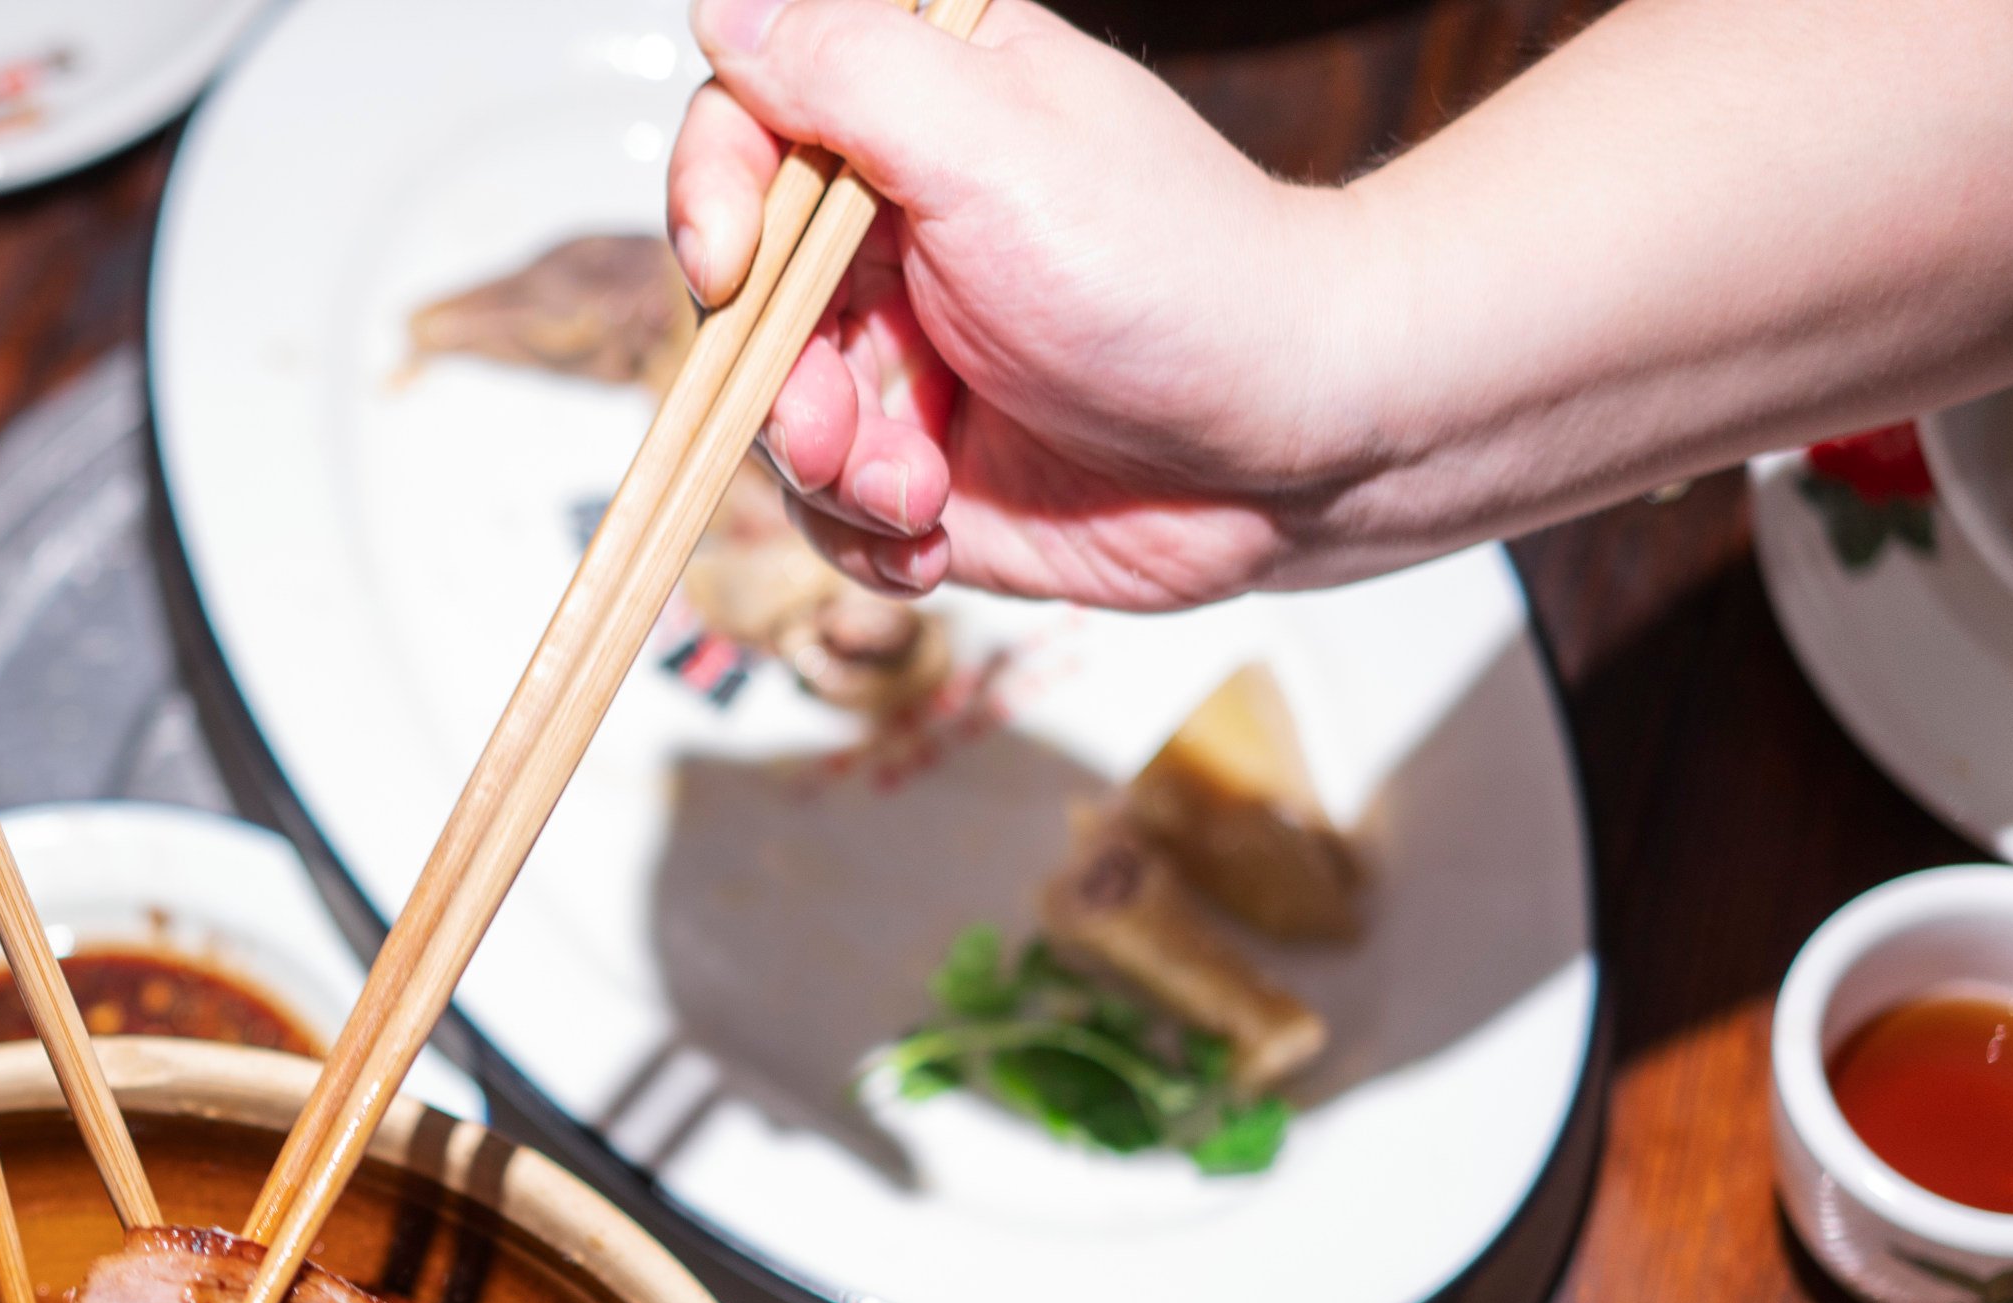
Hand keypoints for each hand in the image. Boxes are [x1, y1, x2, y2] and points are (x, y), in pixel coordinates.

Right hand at [665, 0, 1372, 606]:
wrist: (1300, 441)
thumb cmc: (1178, 274)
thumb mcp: (994, 146)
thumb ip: (846, 70)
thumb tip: (725, 12)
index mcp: (916, 119)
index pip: (745, 129)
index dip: (712, 197)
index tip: (730, 265)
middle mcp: (900, 234)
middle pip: (741, 297)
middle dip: (774, 379)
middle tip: (836, 430)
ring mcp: (910, 356)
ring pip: (772, 416)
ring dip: (828, 473)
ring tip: (915, 494)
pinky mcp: (927, 467)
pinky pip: (828, 512)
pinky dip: (864, 539)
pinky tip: (934, 537)